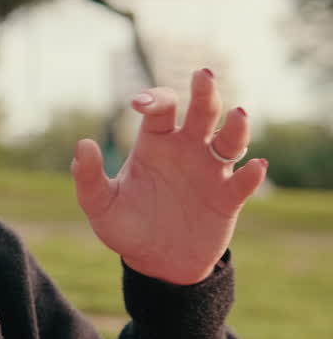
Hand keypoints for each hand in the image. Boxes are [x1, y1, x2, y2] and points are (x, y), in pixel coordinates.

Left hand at [70, 68, 268, 284]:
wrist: (156, 263)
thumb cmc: (127, 228)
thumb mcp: (100, 206)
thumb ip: (88, 178)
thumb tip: (83, 144)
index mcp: (155, 144)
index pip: (160, 109)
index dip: (154, 99)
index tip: (139, 104)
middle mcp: (187, 150)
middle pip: (202, 111)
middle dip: (205, 92)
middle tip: (203, 75)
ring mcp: (211, 171)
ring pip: (230, 140)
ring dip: (237, 127)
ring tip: (238, 114)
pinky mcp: (228, 198)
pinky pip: (243, 182)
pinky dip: (251, 174)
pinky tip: (255, 167)